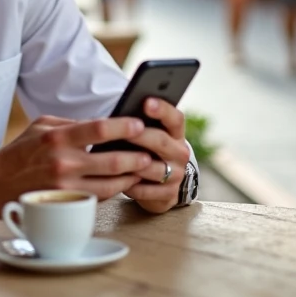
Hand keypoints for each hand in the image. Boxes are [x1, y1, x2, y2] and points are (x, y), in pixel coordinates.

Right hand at [0, 116, 151, 213]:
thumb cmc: (21, 151)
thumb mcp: (42, 126)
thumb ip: (73, 124)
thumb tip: (106, 123)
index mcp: (57, 138)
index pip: (98, 129)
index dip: (123, 126)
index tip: (140, 124)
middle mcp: (63, 163)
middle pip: (111, 161)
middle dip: (136, 157)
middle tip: (151, 152)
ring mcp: (65, 186)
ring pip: (111, 184)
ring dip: (132, 176)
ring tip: (145, 168)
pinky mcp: (66, 203)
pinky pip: (99, 197)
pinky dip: (116, 189)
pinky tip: (126, 181)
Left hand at [122, 98, 193, 214]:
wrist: (160, 185)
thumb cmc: (145, 151)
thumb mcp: (147, 136)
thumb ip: (138, 125)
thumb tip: (117, 115)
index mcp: (176, 133)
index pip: (175, 118)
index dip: (162, 110)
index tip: (146, 102)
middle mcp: (180, 153)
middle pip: (162, 141)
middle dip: (141, 136)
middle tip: (125, 130)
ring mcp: (177, 175)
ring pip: (154, 168)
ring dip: (135, 164)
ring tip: (115, 159)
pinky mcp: (169, 195)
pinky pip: (148, 190)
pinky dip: (132, 186)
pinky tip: (117, 181)